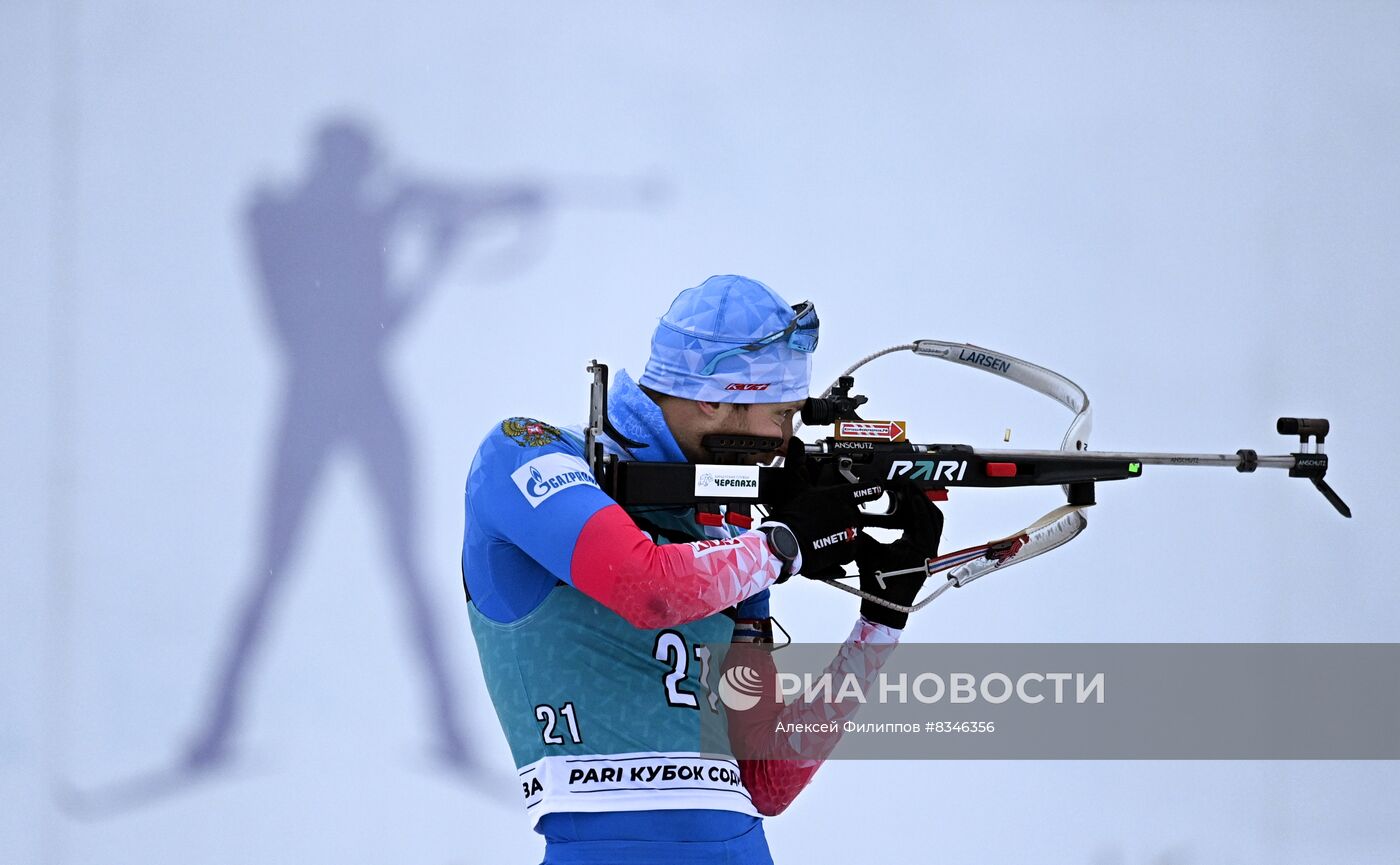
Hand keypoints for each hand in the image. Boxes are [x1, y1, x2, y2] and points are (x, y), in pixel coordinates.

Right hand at [763, 438, 875, 577]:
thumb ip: (797, 461)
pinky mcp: (849, 550)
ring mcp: (852, 532)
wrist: (788, 543)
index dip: (872, 489)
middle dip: (843, 515)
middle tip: (825, 520)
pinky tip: (825, 546)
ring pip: (852, 531)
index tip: (877, 489)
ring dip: (842, 532)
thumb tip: (795, 442)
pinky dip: (840, 549)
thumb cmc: (792, 513)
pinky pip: (849, 548)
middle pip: (855, 512)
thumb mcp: (794, 484)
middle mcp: (850, 512)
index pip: (866, 489)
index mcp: (841, 495)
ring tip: (822, 534)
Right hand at [856, 484, 943, 629]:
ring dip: (922, 508)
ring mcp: (930, 552)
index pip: (923, 513)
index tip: (904, 483)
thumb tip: (853, 513)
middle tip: (907, 486)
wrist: (887, 607)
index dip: (913, 496)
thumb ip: (863, 530)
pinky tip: (907, 514)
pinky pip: (928, 530)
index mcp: (921, 546)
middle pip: (934, 515)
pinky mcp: (925, 556)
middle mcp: (930, 548)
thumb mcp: (867, 551)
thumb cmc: (879, 585)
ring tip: (907, 496)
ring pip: (934, 523)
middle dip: (921, 498)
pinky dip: (920, 519)